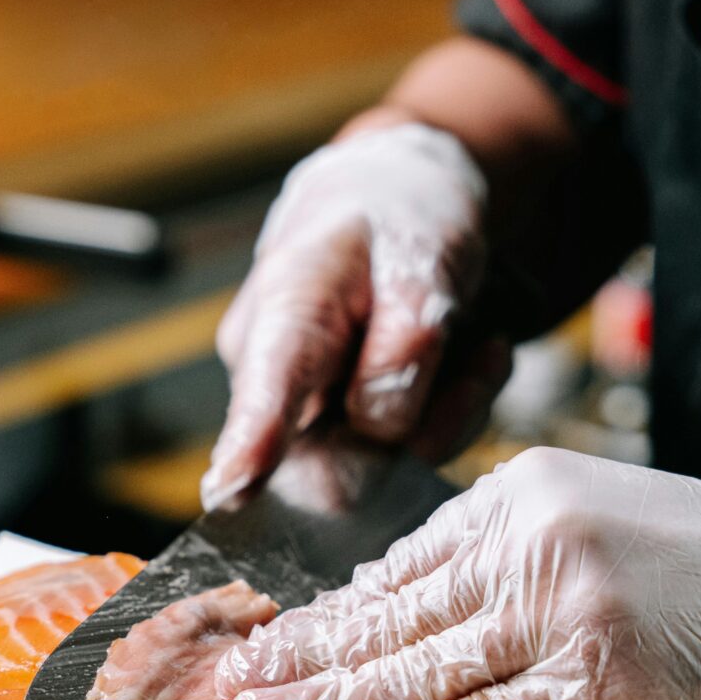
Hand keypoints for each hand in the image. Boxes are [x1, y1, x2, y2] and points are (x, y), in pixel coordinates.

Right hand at [200, 121, 507, 510]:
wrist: (400, 209)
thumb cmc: (397, 224)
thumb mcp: (421, 260)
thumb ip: (404, 343)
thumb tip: (379, 424)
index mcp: (282, 315)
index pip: (264, 391)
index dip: (250, 444)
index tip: (231, 490)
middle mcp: (275, 378)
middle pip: (332, 455)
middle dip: (416, 420)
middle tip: (468, 354)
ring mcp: (309, 414)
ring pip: (389, 457)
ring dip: (450, 406)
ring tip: (468, 338)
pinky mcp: (350, 436)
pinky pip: (418, 450)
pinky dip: (458, 407)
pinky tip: (468, 357)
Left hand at [215, 447, 700, 699]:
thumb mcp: (582, 524)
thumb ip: (491, 561)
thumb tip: (391, 602)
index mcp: (518, 497)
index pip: (399, 567)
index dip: (327, 612)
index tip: (268, 641)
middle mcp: (529, 542)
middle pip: (391, 615)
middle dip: (304, 658)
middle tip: (231, 685)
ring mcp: (561, 608)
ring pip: (420, 664)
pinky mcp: (595, 677)